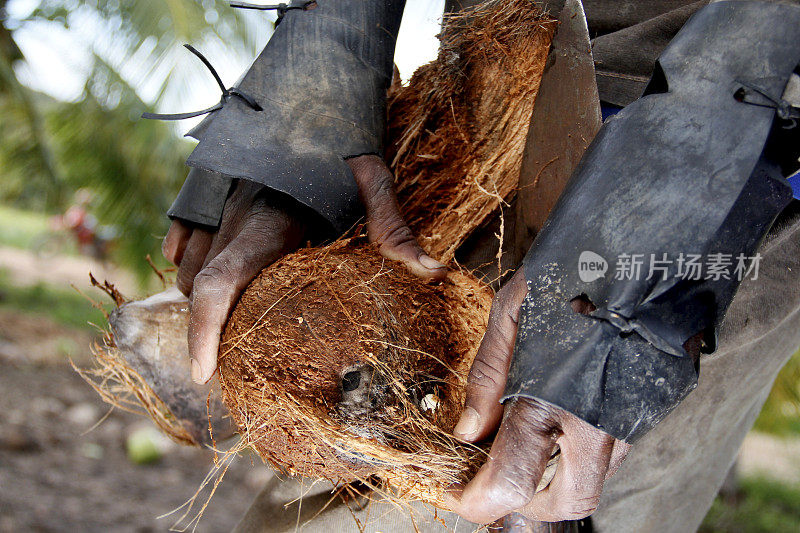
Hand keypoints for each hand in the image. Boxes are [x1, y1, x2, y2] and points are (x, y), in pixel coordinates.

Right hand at [162, 155, 446, 383]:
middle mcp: (233, 213)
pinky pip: (181, 234)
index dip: (203, 335)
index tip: (203, 374)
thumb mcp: (373, 178)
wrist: (313, 76)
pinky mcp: (211, 185)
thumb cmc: (345, 131)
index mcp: (268, 221)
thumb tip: (433, 272)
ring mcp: (217, 198)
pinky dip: (188, 261)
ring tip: (228, 324)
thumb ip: (393, 228)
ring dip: (201, 297)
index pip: (219, 286)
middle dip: (205, 328)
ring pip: (187, 264)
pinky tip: (210, 276)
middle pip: (198, 284)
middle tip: (228, 361)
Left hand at [448, 270, 629, 523]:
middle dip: (525, 502)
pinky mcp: (654, 406)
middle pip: (566, 502)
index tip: (458, 496)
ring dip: (555, 482)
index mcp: (557, 395)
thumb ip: (489, 376)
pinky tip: (559, 423)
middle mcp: (601, 419)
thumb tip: (467, 431)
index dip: (478, 501)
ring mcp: (634, 416)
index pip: (512, 481)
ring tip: (523, 446)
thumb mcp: (513, 310)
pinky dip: (581, 456)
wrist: (648, 241)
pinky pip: (615, 453)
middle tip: (495, 476)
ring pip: (596, 482)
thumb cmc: (572, 267)